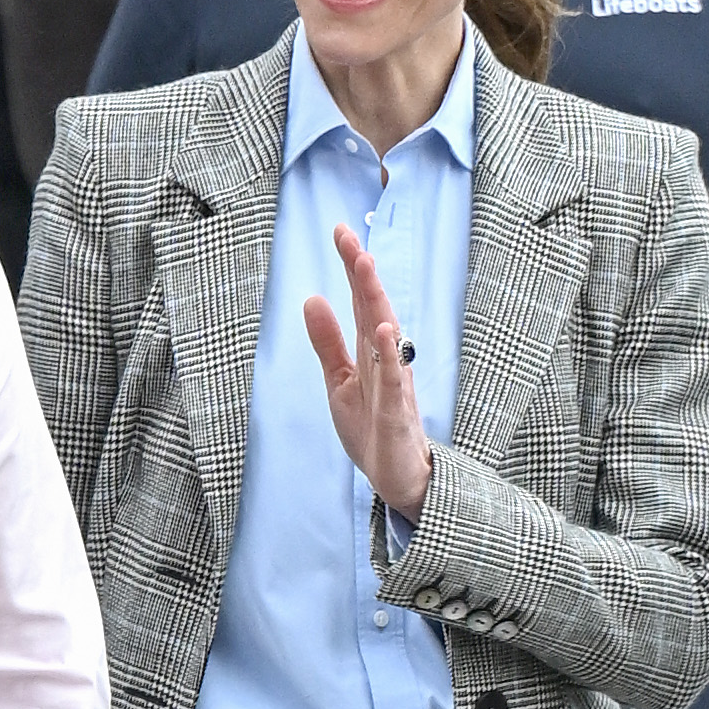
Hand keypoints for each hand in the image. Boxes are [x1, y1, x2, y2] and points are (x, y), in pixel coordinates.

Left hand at [303, 222, 431, 519]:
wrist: (395, 477)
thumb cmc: (371, 428)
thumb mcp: (340, 381)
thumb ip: (327, 343)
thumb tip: (311, 298)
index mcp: (369, 351)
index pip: (359, 301)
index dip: (351, 267)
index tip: (341, 231)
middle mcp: (385, 359)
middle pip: (373, 308)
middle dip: (361, 272)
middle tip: (349, 237)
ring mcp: (394, 383)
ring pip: (385, 334)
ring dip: (375, 300)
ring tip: (364, 265)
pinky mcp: (397, 411)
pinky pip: (395, 379)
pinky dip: (390, 355)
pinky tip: (385, 331)